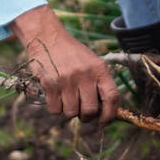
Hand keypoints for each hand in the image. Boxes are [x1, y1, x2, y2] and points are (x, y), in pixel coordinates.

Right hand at [11, 5, 118, 124]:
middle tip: (82, 113)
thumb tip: (105, 112)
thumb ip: (100, 83)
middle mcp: (85, 75)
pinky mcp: (50, 84)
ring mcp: (67, 80)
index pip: (112, 97)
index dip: (110, 115)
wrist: (47, 37)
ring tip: (68, 99)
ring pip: (71, 113)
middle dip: (86, 117)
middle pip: (90, 110)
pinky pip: (55, 110)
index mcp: (99, 69)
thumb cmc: (72, 54)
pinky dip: (56, 108)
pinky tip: (56, 96)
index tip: (104, 122)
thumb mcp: (92, 62)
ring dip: (69, 111)